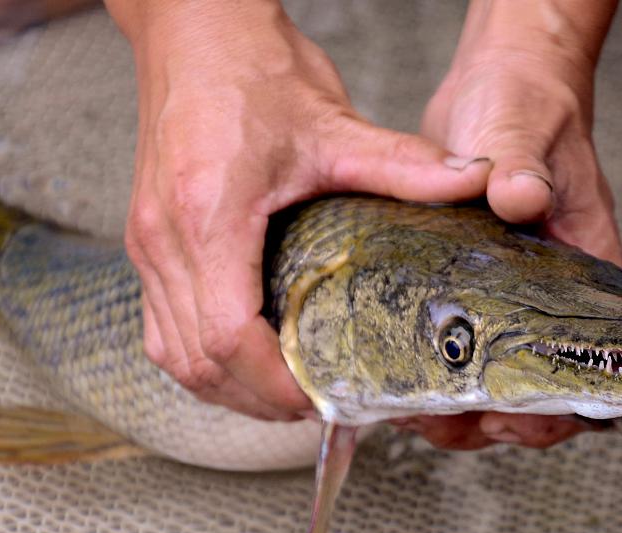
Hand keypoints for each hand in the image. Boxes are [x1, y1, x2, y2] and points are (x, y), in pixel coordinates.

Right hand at [105, 0, 492, 420]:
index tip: (322, 398)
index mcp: (209, 216)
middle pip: (198, 362)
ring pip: (172, 354)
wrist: (192, 30)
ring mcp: (148, 243)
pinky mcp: (147, 239)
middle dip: (258, 399)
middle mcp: (165, 239)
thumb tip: (473, 182)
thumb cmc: (251, 71)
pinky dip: (200, 359)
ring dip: (226, 387)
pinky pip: (160, 327)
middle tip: (316, 406)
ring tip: (284, 393)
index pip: (229, 337)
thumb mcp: (334, 122)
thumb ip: (405, 163)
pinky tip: (243, 356)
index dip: (276, 384)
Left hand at [401, 0, 621, 448]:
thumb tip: (519, 196)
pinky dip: (426, 370)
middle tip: (434, 419)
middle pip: (530, 390)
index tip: (505, 419)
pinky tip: (387, 372)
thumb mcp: (524, 131)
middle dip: (486, 418)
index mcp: (583, 272)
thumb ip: (523, 165)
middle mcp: (546, 298)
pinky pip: (452, 348)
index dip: (549, 407)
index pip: (583, 365)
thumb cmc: (530, 107)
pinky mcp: (466, 291)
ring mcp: (505, 299)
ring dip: (450, 403)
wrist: (498, 91)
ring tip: (402, 406)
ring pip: (487, 378)